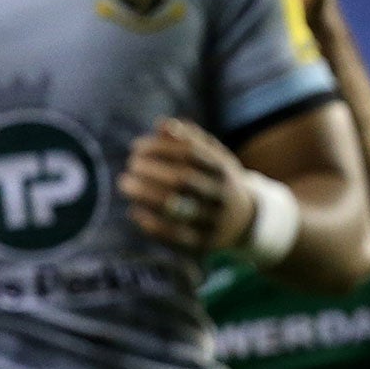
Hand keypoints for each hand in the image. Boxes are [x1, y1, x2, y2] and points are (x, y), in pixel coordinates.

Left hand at [118, 118, 255, 254]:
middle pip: (183, 180)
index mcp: (223, 171)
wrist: (245, 220)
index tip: (137, 146)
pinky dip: (151, 223)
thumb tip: (163, 125)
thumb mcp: (212, 157)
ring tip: (125, 184)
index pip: (190, 153)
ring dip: (145, 195)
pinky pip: (175, 235)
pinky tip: (134, 211)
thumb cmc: (217, 181)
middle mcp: (221, 196)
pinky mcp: (204, 243)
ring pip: (177, 208)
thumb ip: (190, 139)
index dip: (159, 148)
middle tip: (130, 165)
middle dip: (151, 171)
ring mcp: (213, 220)